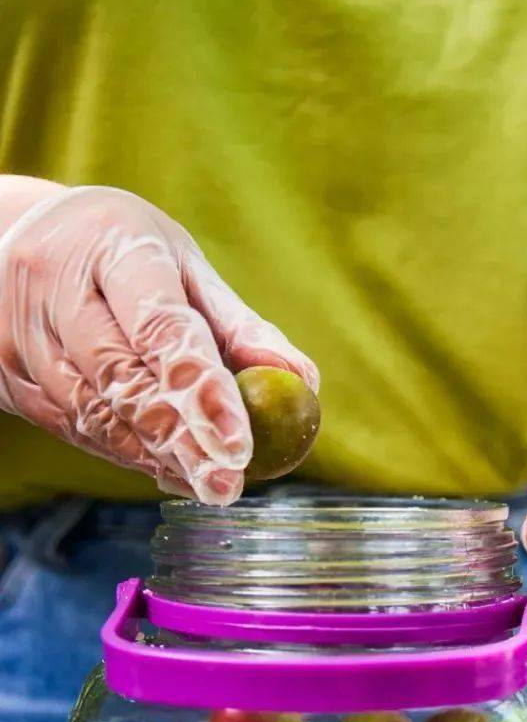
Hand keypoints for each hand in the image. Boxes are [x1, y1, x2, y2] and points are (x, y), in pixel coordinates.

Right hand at [0, 184, 317, 503]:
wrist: (10, 237)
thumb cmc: (121, 253)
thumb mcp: (181, 265)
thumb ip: (239, 326)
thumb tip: (303, 382)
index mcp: (112, 246)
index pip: (160, 327)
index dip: (202, 390)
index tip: (239, 444)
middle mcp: (56, 288)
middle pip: (122, 380)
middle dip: (180, 440)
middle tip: (226, 484)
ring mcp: (24, 335)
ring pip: (94, 413)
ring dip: (155, 456)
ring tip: (207, 485)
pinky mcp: (9, 375)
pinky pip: (72, 427)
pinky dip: (124, 455)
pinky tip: (168, 472)